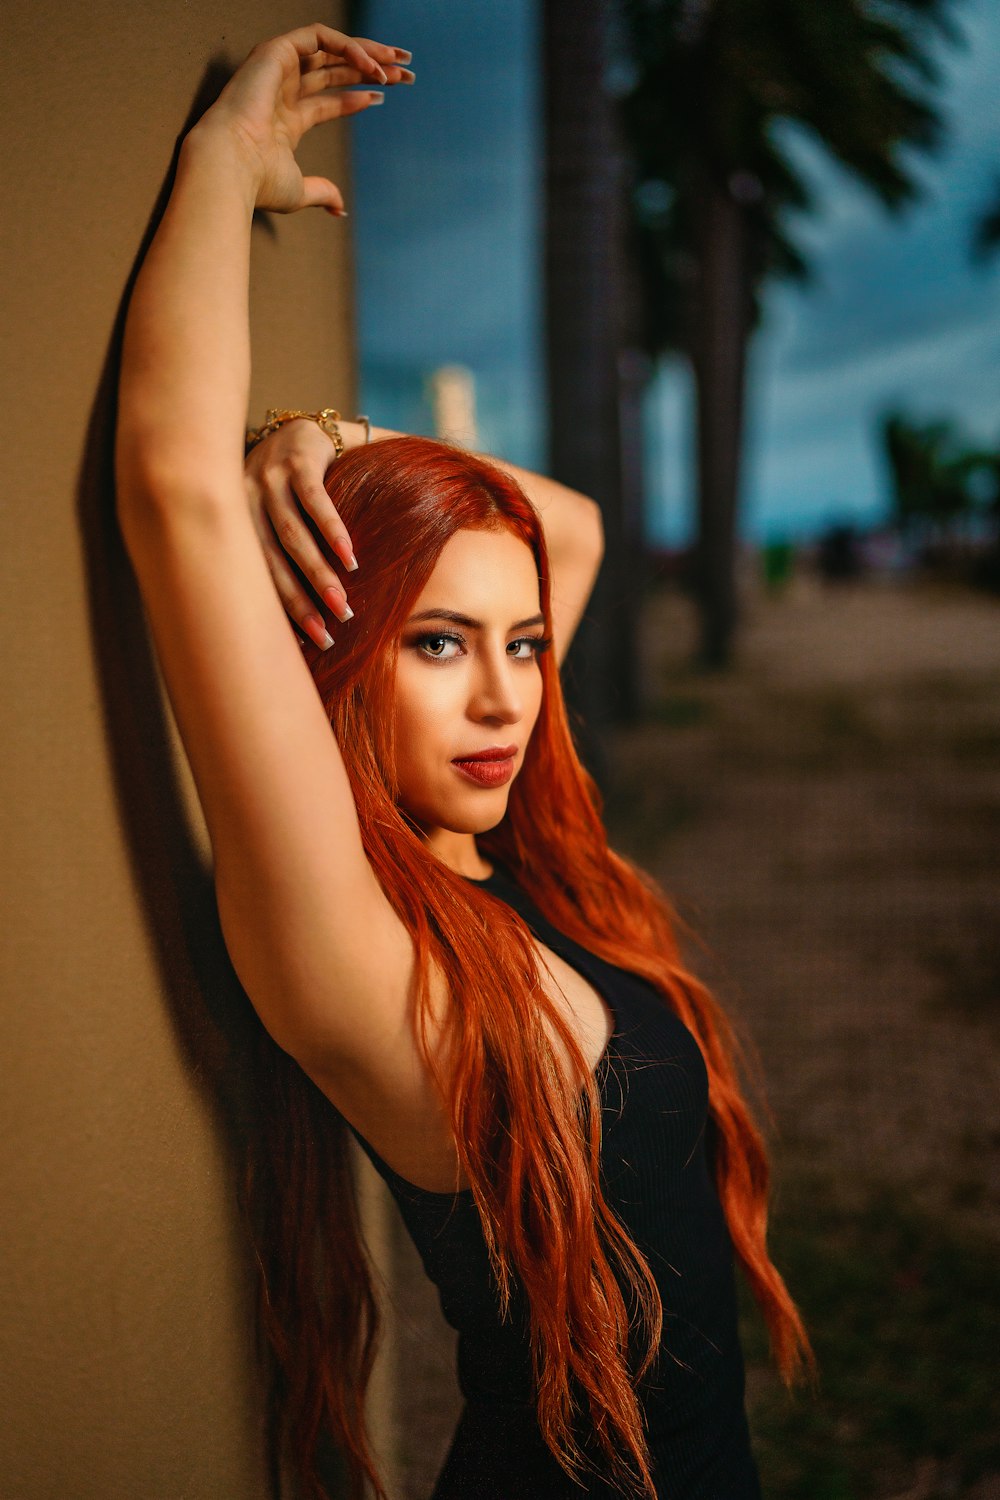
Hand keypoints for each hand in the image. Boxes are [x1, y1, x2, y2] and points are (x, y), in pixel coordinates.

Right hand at [198, 23, 413, 214]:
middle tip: (405, 72)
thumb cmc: (257, 181)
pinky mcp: (276, 52)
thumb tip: (341, 210)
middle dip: (370, 68)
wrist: (232, 165)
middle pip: (334, 69)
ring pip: (330, 48)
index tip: (385, 94)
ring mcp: (278, 69)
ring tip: (397, 63)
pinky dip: (348, 47)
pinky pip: (319, 37)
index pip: (329, 99)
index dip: (358, 94)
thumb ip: (322, 192)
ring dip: (367, 52)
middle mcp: (282, 90)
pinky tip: (372, 66)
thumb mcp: (299, 191)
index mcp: (286, 119)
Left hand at [245, 419, 358, 648]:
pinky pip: (314, 500)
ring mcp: (267, 476)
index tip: (305, 643)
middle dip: (300, 603)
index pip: (253, 576)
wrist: (297, 428)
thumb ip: (278, 560)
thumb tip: (292, 623)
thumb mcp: (273, 521)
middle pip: (271, 562)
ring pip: (292, 535)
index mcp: (233, 521)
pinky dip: (331, 531)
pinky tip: (350, 558)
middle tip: (328, 637)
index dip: (279, 613)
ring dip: (319, 574)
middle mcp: (243, 499)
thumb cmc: (288, 492)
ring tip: (342, 605)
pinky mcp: (296, 458)